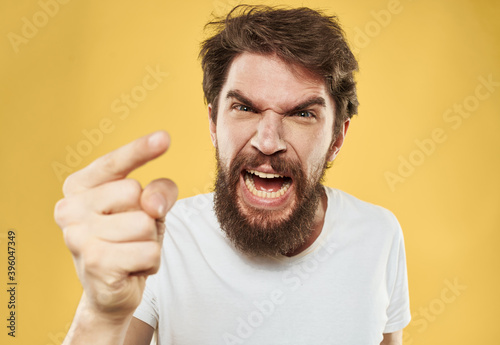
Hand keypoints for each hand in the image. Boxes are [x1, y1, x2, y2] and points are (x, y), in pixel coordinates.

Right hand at [54, 131, 177, 320]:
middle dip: (147, 217)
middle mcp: (70, 209)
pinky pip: (150, 252)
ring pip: (146, 224)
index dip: (140, 150)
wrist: (109, 291)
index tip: (164, 138)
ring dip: (150, 242)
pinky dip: (150, 262)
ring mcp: (78, 236)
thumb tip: (152, 204)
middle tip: (130, 235)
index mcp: (78, 187)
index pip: (113, 163)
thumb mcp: (148, 208)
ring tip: (130, 252)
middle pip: (136, 192)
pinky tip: (131, 269)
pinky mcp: (95, 263)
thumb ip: (158, 192)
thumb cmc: (127, 241)